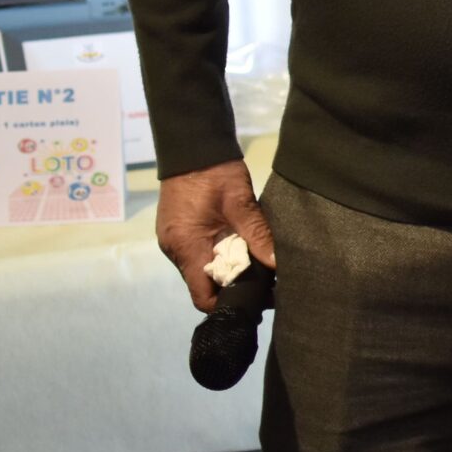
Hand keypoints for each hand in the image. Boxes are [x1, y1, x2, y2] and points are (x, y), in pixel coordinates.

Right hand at [155, 159, 274, 313]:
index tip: (256, 302)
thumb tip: (278, 265)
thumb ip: (258, 235)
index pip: (202, 296)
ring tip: (258, 269)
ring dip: (227, 271)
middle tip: (266, 286)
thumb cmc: (215, 174)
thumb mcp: (241, 203)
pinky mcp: (180, 232)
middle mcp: (175, 250)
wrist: (193, 147)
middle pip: (204, 284)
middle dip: (233, 287)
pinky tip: (242, 251)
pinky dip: (219, 256)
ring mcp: (174, 241)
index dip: (227, 304)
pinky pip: (199, 254)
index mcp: (185, 248)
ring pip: (203, 269)